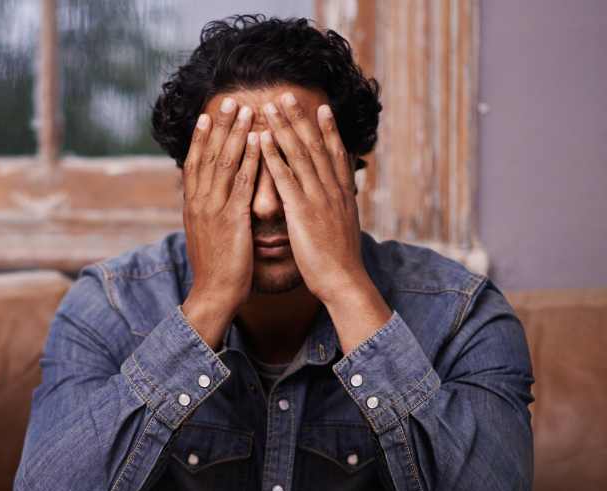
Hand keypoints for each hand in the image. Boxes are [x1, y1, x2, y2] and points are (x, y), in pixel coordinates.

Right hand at [180, 96, 263, 348]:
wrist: (214, 294)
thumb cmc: (216, 269)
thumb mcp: (207, 237)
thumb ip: (210, 215)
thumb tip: (212, 203)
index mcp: (193, 206)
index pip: (195, 164)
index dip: (201, 139)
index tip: (207, 116)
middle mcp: (200, 203)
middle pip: (208, 156)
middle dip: (218, 127)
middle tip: (227, 101)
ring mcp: (214, 209)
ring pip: (223, 162)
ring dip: (235, 133)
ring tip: (245, 109)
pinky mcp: (231, 218)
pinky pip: (241, 181)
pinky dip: (250, 157)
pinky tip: (259, 139)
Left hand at [257, 94, 364, 304]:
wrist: (344, 281)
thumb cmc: (340, 261)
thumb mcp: (343, 228)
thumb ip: (338, 209)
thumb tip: (341, 199)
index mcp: (342, 193)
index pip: (335, 153)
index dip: (328, 129)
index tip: (321, 107)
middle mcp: (332, 189)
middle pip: (315, 145)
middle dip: (301, 118)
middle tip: (287, 94)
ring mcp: (318, 198)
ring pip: (300, 154)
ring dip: (284, 127)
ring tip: (270, 106)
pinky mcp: (302, 211)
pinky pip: (285, 178)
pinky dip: (274, 157)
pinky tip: (262, 141)